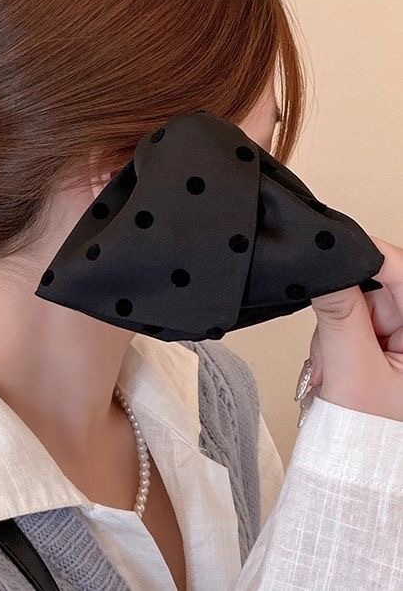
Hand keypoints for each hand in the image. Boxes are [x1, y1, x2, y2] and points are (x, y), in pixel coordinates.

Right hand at [300, 235, 402, 423]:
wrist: (357, 466)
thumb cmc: (371, 436)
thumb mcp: (353, 371)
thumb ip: (338, 315)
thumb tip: (325, 268)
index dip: (367, 256)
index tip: (332, 248)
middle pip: (376, 289)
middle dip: (343, 312)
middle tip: (331, 347)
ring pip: (359, 305)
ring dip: (336, 332)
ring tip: (335, 369)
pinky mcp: (388, 345)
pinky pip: (355, 323)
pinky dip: (338, 341)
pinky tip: (338, 366)